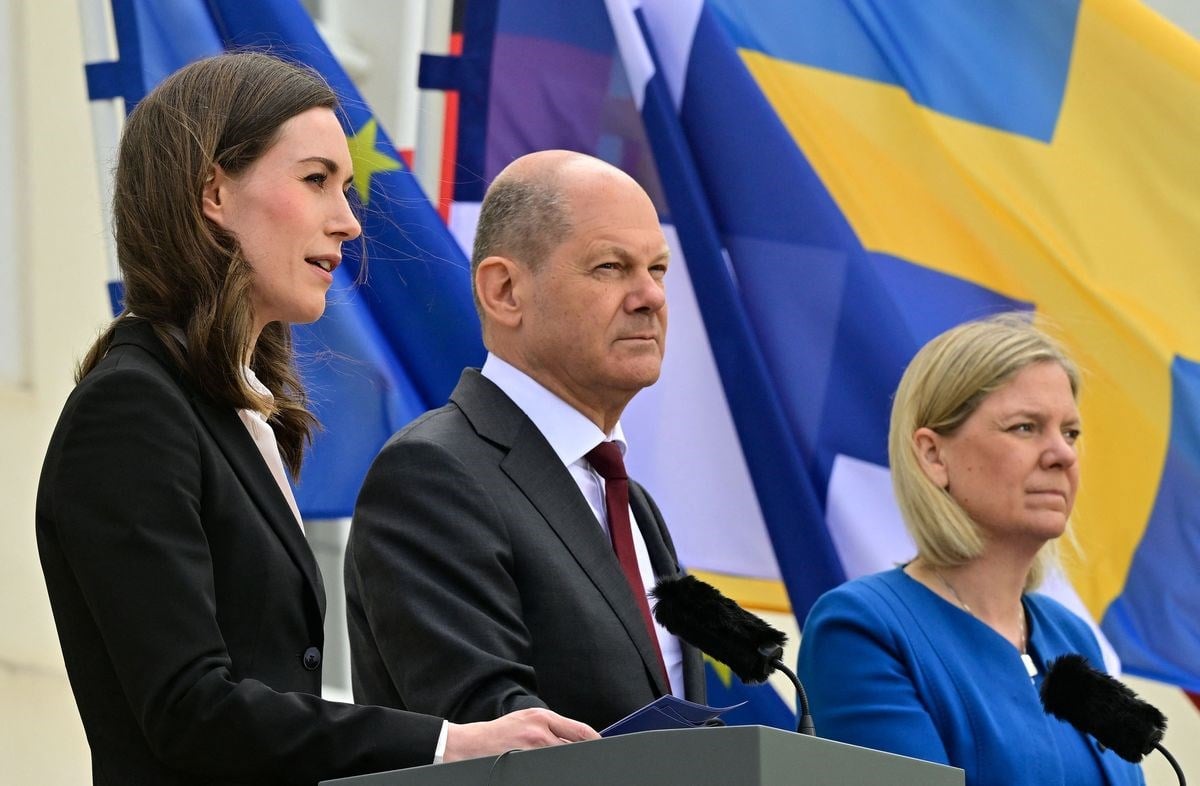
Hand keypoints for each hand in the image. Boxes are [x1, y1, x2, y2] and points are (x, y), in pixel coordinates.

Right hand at [442, 707, 598, 762]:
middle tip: (584, 762)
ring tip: (557, 763)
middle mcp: (540, 732)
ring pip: (562, 760)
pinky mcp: (524, 765)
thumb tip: (575, 739)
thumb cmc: (498, 734)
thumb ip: (550, 727)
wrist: (469, 745)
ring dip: (565, 764)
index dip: (595, 741)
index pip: (580, 731)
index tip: (602, 747)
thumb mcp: (525, 720)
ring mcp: (532, 750)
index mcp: (542, 718)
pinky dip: (553, 771)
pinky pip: (547, 770)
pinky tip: (547, 770)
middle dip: (580, 755)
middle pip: (574, 747)